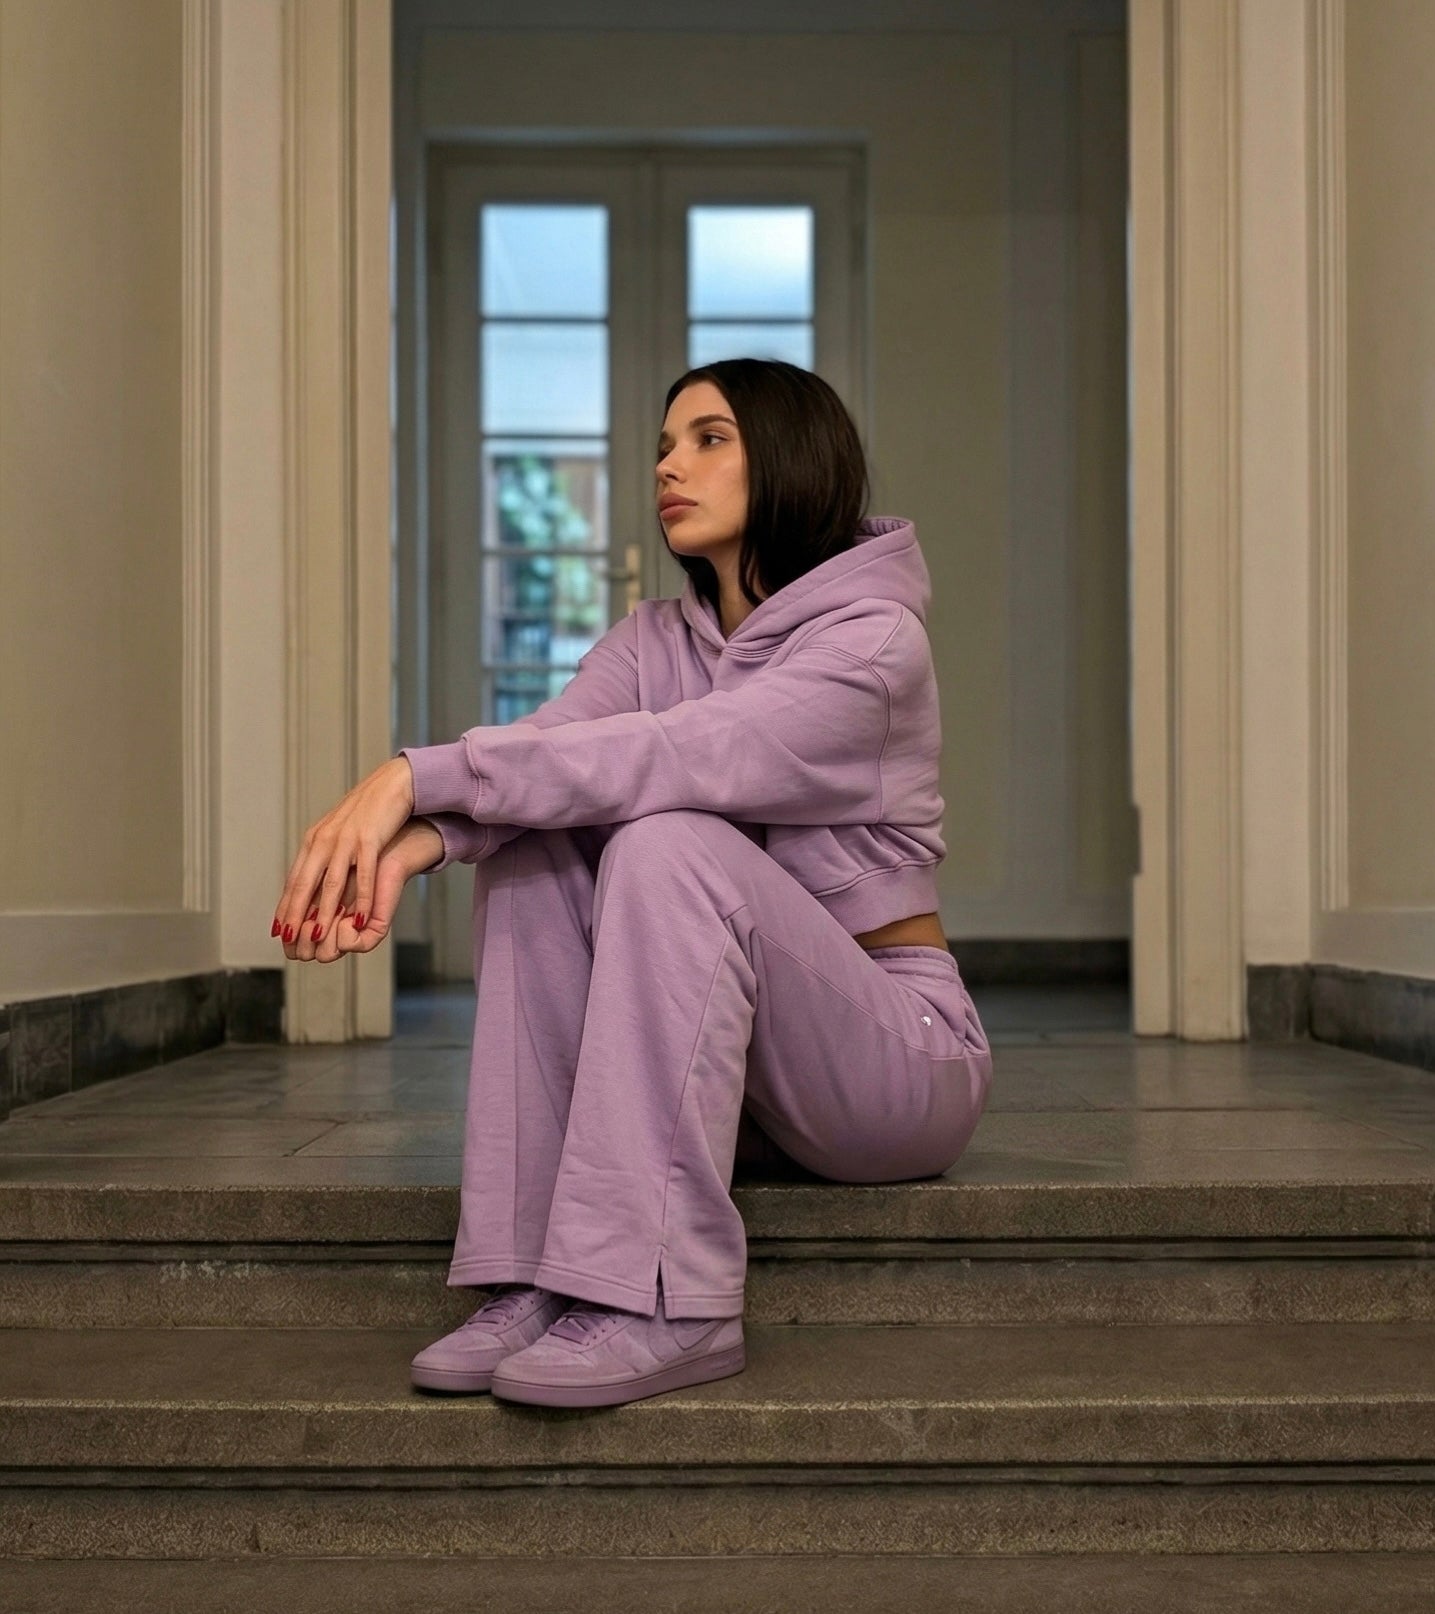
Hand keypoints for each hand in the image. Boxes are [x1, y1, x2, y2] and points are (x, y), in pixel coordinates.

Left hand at [283, 818, 443, 962]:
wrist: (392, 784)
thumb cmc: (368, 812)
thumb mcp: (339, 832)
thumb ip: (325, 854)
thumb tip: (313, 881)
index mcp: (315, 839)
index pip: (295, 879)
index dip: (286, 906)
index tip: (279, 931)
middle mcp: (325, 840)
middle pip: (306, 883)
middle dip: (295, 914)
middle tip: (289, 939)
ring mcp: (346, 839)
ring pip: (331, 882)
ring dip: (323, 912)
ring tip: (319, 936)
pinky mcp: (369, 838)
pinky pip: (363, 874)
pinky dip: (360, 898)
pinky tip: (359, 917)